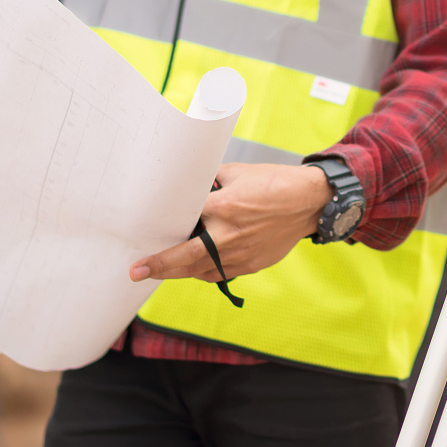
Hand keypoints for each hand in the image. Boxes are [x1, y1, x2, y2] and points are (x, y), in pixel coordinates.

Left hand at [129, 162, 331, 283]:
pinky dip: (203, 272)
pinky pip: (220, 274)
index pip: (184, 219)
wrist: (309, 202)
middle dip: (159, 265)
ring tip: (160, 271)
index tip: (143, 238)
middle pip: (186, 256)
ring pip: (201, 270)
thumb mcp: (239, 173)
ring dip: (179, 271)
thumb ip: (211, 181)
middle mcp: (229, 234)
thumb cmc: (275, 183)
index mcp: (224, 206)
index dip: (161, 228)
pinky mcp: (251, 264)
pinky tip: (193, 269)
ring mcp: (241, 253)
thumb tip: (191, 184)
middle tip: (137, 272)